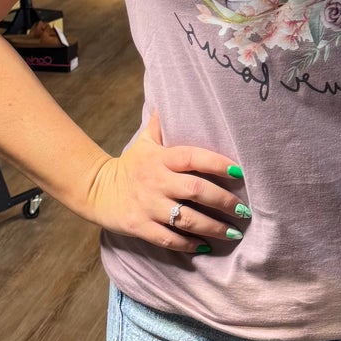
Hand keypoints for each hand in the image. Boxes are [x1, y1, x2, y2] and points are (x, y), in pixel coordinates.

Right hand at [81, 112, 248, 254]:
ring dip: (213, 227)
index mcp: (160, 159)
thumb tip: (176, 95)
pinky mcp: (139, 226)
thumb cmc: (130, 165)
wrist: (95, 190)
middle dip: (224, 201)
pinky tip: (205, 246)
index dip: (218, 164)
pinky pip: (168, 238)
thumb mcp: (144, 141)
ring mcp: (147, 205)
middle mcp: (155, 181)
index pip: (193, 158)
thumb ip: (162, 123)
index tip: (240, 172)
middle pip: (195, 190)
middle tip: (244, 211)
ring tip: (234, 233)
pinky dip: (188, 244)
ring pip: (186, 219)